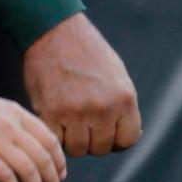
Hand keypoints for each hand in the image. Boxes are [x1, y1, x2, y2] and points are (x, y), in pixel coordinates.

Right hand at [0, 76, 66, 181]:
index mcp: (16, 112)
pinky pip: (6, 177)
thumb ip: (12, 122)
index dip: (59, 160)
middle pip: (43, 156)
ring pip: (29, 169)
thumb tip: (28, 145)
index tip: (60, 175)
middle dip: (52, 179)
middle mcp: (10, 124)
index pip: (49, 138)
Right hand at [22, 12, 141, 155]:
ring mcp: (76, 113)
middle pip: (102, 148)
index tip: (108, 132)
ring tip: (70, 121)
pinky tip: (56, 119)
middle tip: (85, 123)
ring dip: (74, 140)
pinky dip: (56, 135)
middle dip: (94, 140)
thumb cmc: (87, 52)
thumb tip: (131, 136)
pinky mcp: (50, 113)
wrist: (55, 31)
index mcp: (124, 98)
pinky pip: (57, 141)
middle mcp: (103, 108)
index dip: (117, 140)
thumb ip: (124, 107)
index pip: (128, 140)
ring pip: (78, 150)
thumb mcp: (117, 75)